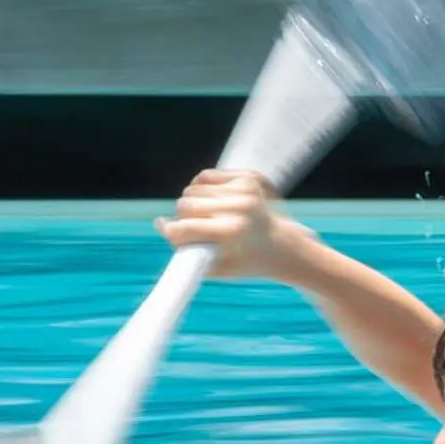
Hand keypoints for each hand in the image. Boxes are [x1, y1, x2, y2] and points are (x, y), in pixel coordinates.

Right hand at [156, 169, 313, 280]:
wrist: (285, 247)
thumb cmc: (248, 262)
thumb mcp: (215, 267)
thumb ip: (184, 250)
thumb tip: (159, 223)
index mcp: (233, 230)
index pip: (185, 227)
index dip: (173, 233)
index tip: (174, 237)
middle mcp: (240, 206)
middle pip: (185, 204)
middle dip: (183, 219)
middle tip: (196, 230)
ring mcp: (245, 188)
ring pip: (193, 188)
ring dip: (193, 203)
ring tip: (207, 217)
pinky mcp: (248, 177)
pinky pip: (206, 176)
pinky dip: (203, 188)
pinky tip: (212, 201)